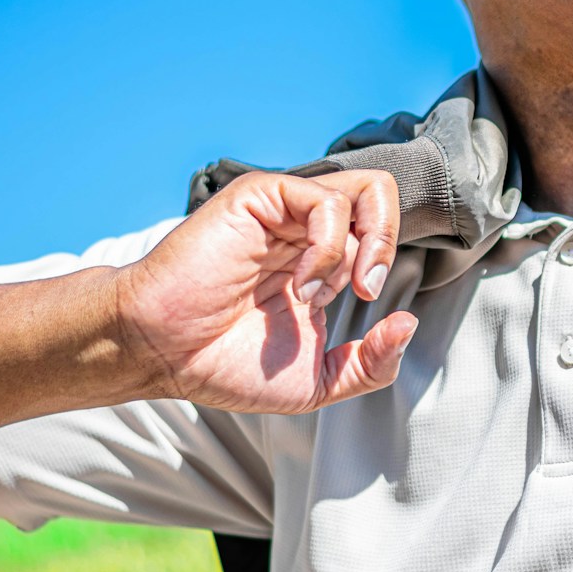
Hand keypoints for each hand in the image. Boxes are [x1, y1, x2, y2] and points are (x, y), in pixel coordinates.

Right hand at [114, 170, 418, 413]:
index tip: (367, 303)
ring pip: (366, 190)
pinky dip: (329, 247)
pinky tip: (301, 286)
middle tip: (365, 290)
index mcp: (321, 262)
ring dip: (361, 249)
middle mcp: (306, 231)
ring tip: (324, 294)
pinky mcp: (261, 199)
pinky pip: (325, 201)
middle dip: (388, 244)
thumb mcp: (317, 381)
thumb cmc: (224, 365)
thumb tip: (408, 323)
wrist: (164, 354)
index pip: (380, 230)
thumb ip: (370, 364)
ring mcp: (285, 212)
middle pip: (382, 198)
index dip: (388, 260)